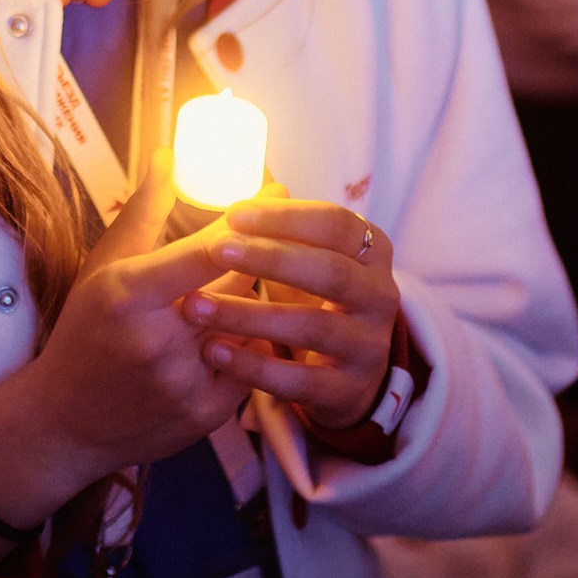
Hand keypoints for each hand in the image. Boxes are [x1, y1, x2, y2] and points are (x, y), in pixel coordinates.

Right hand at [0, 151, 250, 537]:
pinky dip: (247, 347)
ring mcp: (184, 382)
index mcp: (130, 295)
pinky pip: (251, 366)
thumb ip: (143, 211)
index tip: (275, 194)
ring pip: (249, 325)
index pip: (208, 249)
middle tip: (273, 236)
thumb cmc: (85, 332)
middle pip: (237, 284)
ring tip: (245, 289)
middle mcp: (158, 340)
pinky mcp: (205, 415)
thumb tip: (169, 154)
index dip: (249, 218)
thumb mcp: (104, 267)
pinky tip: (233, 337)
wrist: (66, 422)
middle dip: (255, 258)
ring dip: (252, 304)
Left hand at [190, 193, 400, 431]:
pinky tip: (214, 351)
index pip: (336, 224)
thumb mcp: (304, 258)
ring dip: (249, 315)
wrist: (344, 375)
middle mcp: (381, 296)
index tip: (233, 212)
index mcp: (372, 252)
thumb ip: (282, 227)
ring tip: (196, 305)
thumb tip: (263, 186)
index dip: (286, 217)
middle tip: (214, 248)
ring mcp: (369, 347)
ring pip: (311, 327)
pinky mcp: (347, 391)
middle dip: (270, 258)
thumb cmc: (313, 299)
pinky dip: (253, 366)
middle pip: (330, 272)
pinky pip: (299, 380)